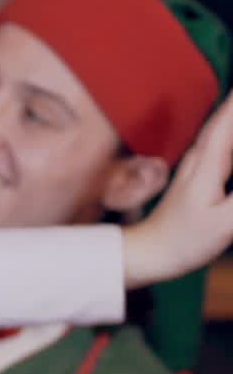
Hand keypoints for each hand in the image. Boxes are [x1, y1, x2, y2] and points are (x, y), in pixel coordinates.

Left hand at [123, 91, 232, 287]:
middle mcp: (200, 159)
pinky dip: (231, 135)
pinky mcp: (198, 176)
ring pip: (222, 132)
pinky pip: (221, 147)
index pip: (228, 122)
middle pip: (225, 121)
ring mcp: (197, 166)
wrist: (149, 252)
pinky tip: (232, 135)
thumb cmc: (184, 241)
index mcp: (206, 165)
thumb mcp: (226, 224)